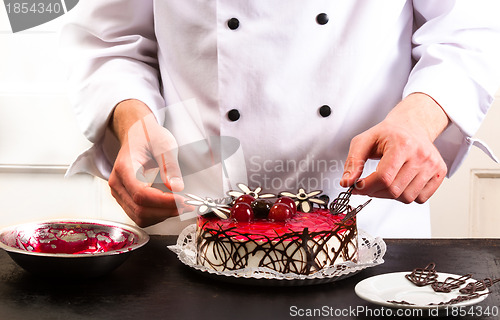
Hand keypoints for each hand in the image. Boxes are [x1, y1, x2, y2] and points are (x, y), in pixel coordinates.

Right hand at [108, 100, 186, 226]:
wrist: (136, 134)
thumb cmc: (148, 136)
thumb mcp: (164, 143)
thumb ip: (170, 165)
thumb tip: (177, 187)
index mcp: (125, 167)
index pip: (141, 194)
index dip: (163, 201)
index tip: (182, 199)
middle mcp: (117, 183)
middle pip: (140, 209)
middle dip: (166, 211)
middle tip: (187, 205)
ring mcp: (119, 193)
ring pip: (139, 216)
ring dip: (162, 215)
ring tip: (181, 206)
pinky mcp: (125, 199)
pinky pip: (140, 215)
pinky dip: (157, 215)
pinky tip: (169, 206)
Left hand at [340, 93, 449, 203]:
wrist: (412, 125)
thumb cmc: (388, 133)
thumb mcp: (364, 141)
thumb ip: (353, 162)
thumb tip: (346, 182)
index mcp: (402, 144)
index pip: (384, 177)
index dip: (366, 187)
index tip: (357, 187)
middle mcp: (421, 154)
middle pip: (394, 190)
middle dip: (375, 192)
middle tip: (368, 185)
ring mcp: (433, 165)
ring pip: (407, 198)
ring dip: (391, 195)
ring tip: (385, 182)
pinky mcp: (440, 173)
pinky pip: (421, 199)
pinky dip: (407, 196)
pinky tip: (400, 183)